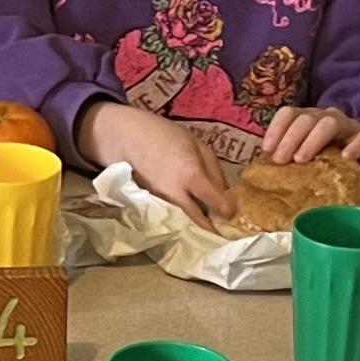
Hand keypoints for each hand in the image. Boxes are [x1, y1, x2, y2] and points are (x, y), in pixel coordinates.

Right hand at [78, 100, 233, 221]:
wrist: (126, 138)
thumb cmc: (165, 135)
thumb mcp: (198, 145)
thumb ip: (214, 171)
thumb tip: (226, 194)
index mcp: (191, 174)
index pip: (216, 202)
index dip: (228, 209)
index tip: (232, 211)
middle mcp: (175, 194)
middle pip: (200, 221)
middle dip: (213, 225)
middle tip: (222, 224)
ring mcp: (160, 202)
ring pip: (186, 219)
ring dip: (198, 219)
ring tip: (207, 216)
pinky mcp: (150, 205)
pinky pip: (172, 214)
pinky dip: (182, 214)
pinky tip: (186, 208)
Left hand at [259, 106, 359, 183]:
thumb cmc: (332, 163)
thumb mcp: (308, 159)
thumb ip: (289, 158)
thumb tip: (262, 169)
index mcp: (309, 120)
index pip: (289, 113)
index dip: (276, 128)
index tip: (266, 150)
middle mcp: (327, 118)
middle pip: (306, 118)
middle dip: (290, 138)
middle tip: (280, 160)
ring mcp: (349, 127)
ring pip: (330, 123)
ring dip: (313, 140)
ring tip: (302, 160)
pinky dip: (354, 146)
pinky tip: (345, 157)